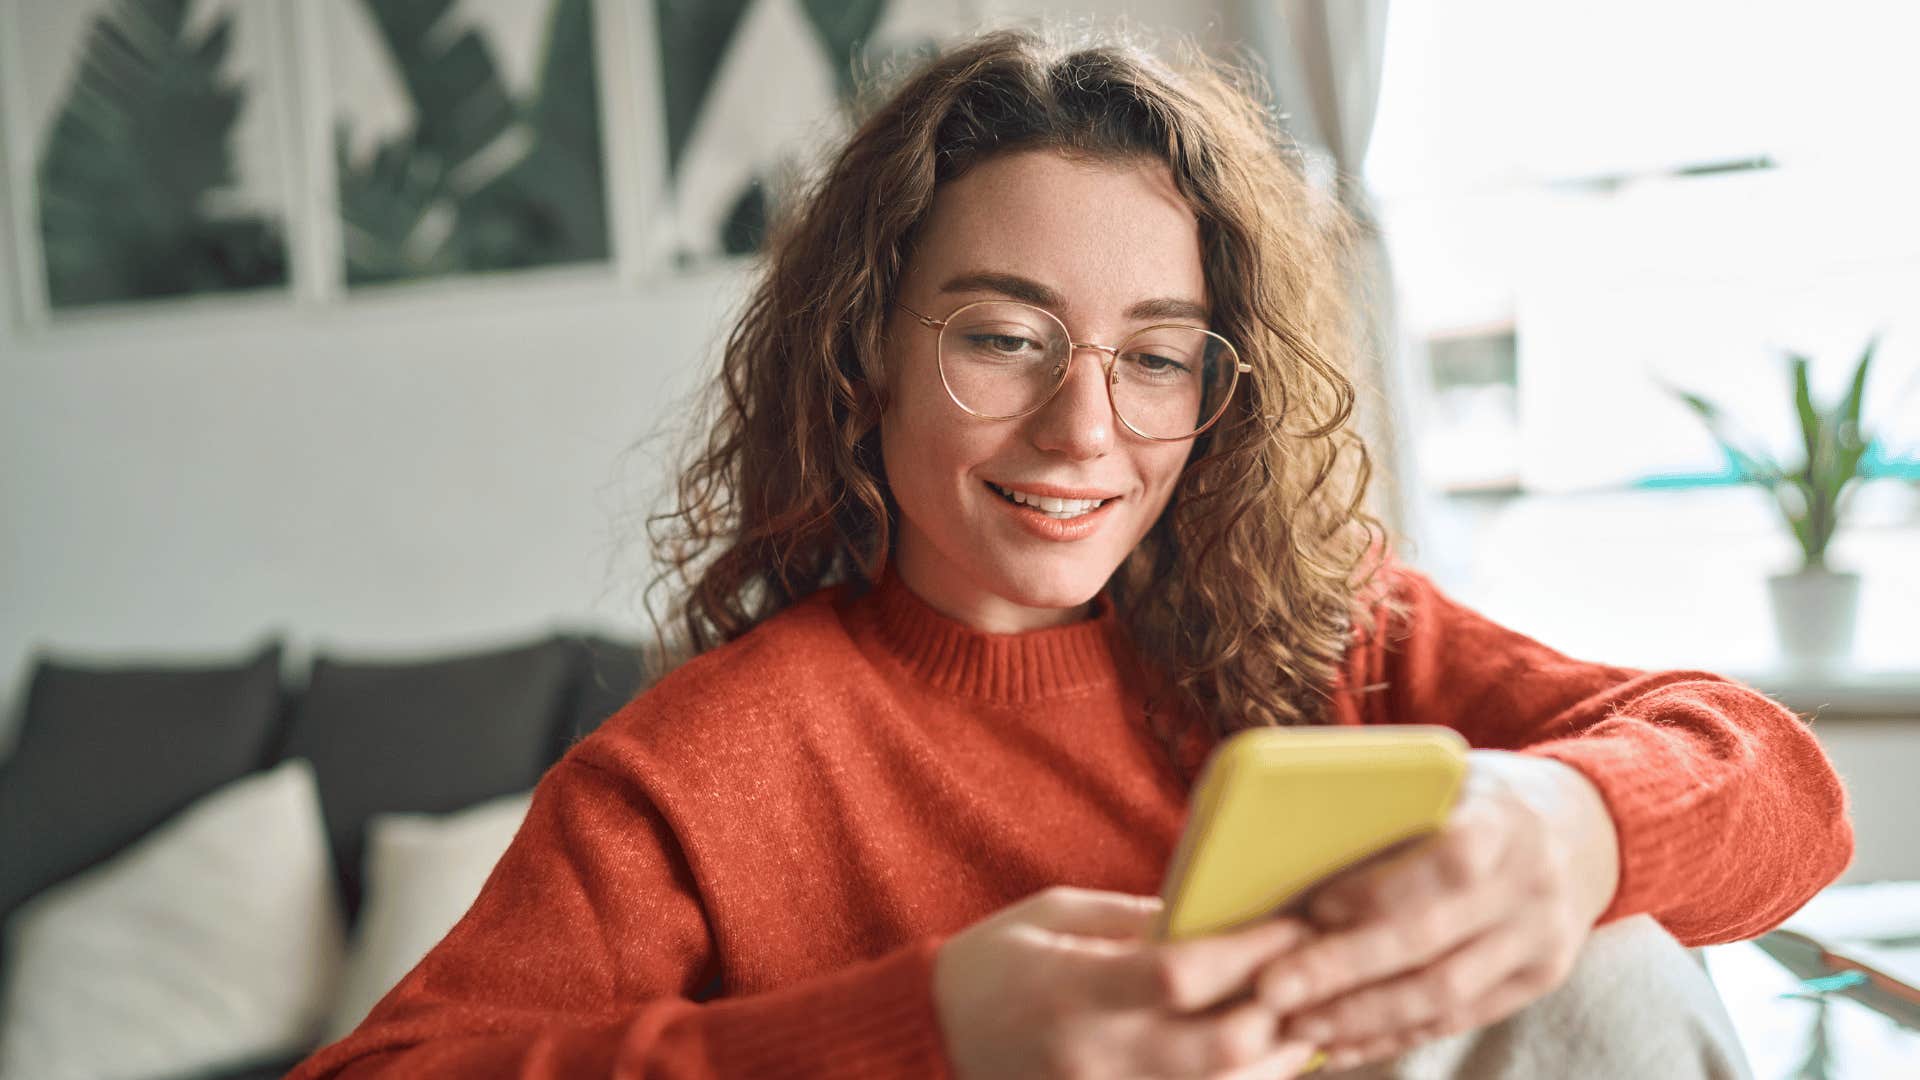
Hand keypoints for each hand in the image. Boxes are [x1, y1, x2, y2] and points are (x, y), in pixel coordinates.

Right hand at [933, 885, 1323, 1078]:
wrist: (927, 1042)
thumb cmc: (990, 965)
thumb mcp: (1052, 916)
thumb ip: (1134, 917)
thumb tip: (1216, 913)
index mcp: (1072, 990)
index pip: (1181, 973)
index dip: (1249, 951)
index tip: (1293, 923)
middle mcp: (1093, 1057)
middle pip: (1219, 1048)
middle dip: (1280, 1011)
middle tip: (1317, 975)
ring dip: (1278, 1063)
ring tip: (1307, 1024)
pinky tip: (1262, 1064)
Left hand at [1252, 750, 1619, 1071]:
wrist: (1586, 828)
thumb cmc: (1484, 795)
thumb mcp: (1450, 775)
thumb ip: (1391, 804)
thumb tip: (1289, 840)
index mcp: (1503, 822)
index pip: (1444, 864)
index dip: (1376, 891)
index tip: (1312, 907)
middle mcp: (1529, 886)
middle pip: (1430, 942)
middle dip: (1343, 970)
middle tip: (1272, 988)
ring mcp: (1540, 941)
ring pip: (1443, 995)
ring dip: (1361, 1017)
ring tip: (1295, 1025)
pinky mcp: (1537, 981)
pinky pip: (1458, 1020)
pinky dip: (1393, 1035)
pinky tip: (1341, 1044)